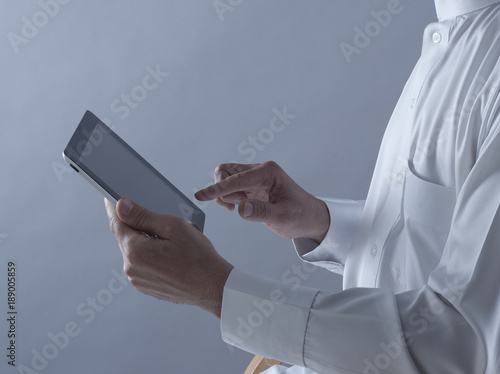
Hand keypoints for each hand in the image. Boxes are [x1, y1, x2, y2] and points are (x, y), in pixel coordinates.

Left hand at [105, 198, 233, 318]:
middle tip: (165, 223)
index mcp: (135, 251)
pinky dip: (151, 254)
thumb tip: (121, 206)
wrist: (213, 286)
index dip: (114, 208)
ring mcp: (137, 279)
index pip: (117, 222)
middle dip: (140, 225)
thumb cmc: (198, 256)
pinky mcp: (145, 286)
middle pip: (127, 236)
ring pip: (135, 250)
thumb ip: (143, 215)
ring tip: (174, 242)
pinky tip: (172, 255)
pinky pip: (142, 263)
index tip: (110, 197)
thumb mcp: (173, 226)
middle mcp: (131, 268)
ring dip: (147, 240)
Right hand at [195, 161, 329, 242]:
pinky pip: (230, 186)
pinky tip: (239, 208)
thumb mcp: (283, 217)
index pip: (236, 179)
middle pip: (226, 171)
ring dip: (225, 194)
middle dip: (223, 190)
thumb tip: (242, 208)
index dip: (217, 189)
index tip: (201, 196)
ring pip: (225, 177)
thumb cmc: (301, 215)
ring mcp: (254, 177)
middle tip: (236, 206)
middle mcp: (260, 170)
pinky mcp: (251, 186)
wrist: (309, 218)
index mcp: (268, 172)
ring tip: (241, 207)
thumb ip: (262, 212)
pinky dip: (227, 197)